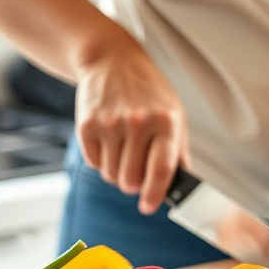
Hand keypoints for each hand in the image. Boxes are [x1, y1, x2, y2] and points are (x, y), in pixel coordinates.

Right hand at [75, 44, 189, 214]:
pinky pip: (94, 163)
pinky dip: (101, 161)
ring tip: (124, 151)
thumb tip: (181, 188)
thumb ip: (179, 152)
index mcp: (167, 122)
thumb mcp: (175, 114)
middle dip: (134, 184)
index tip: (148, 207)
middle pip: (131, 180)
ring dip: (118, 172)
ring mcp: (111, 124)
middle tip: (137, 171)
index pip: (161, 170)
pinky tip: (109, 141)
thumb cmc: (149, 92)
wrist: (112, 61)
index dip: (154, 195)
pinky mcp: (87, 125)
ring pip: (111, 175)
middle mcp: (138, 123)